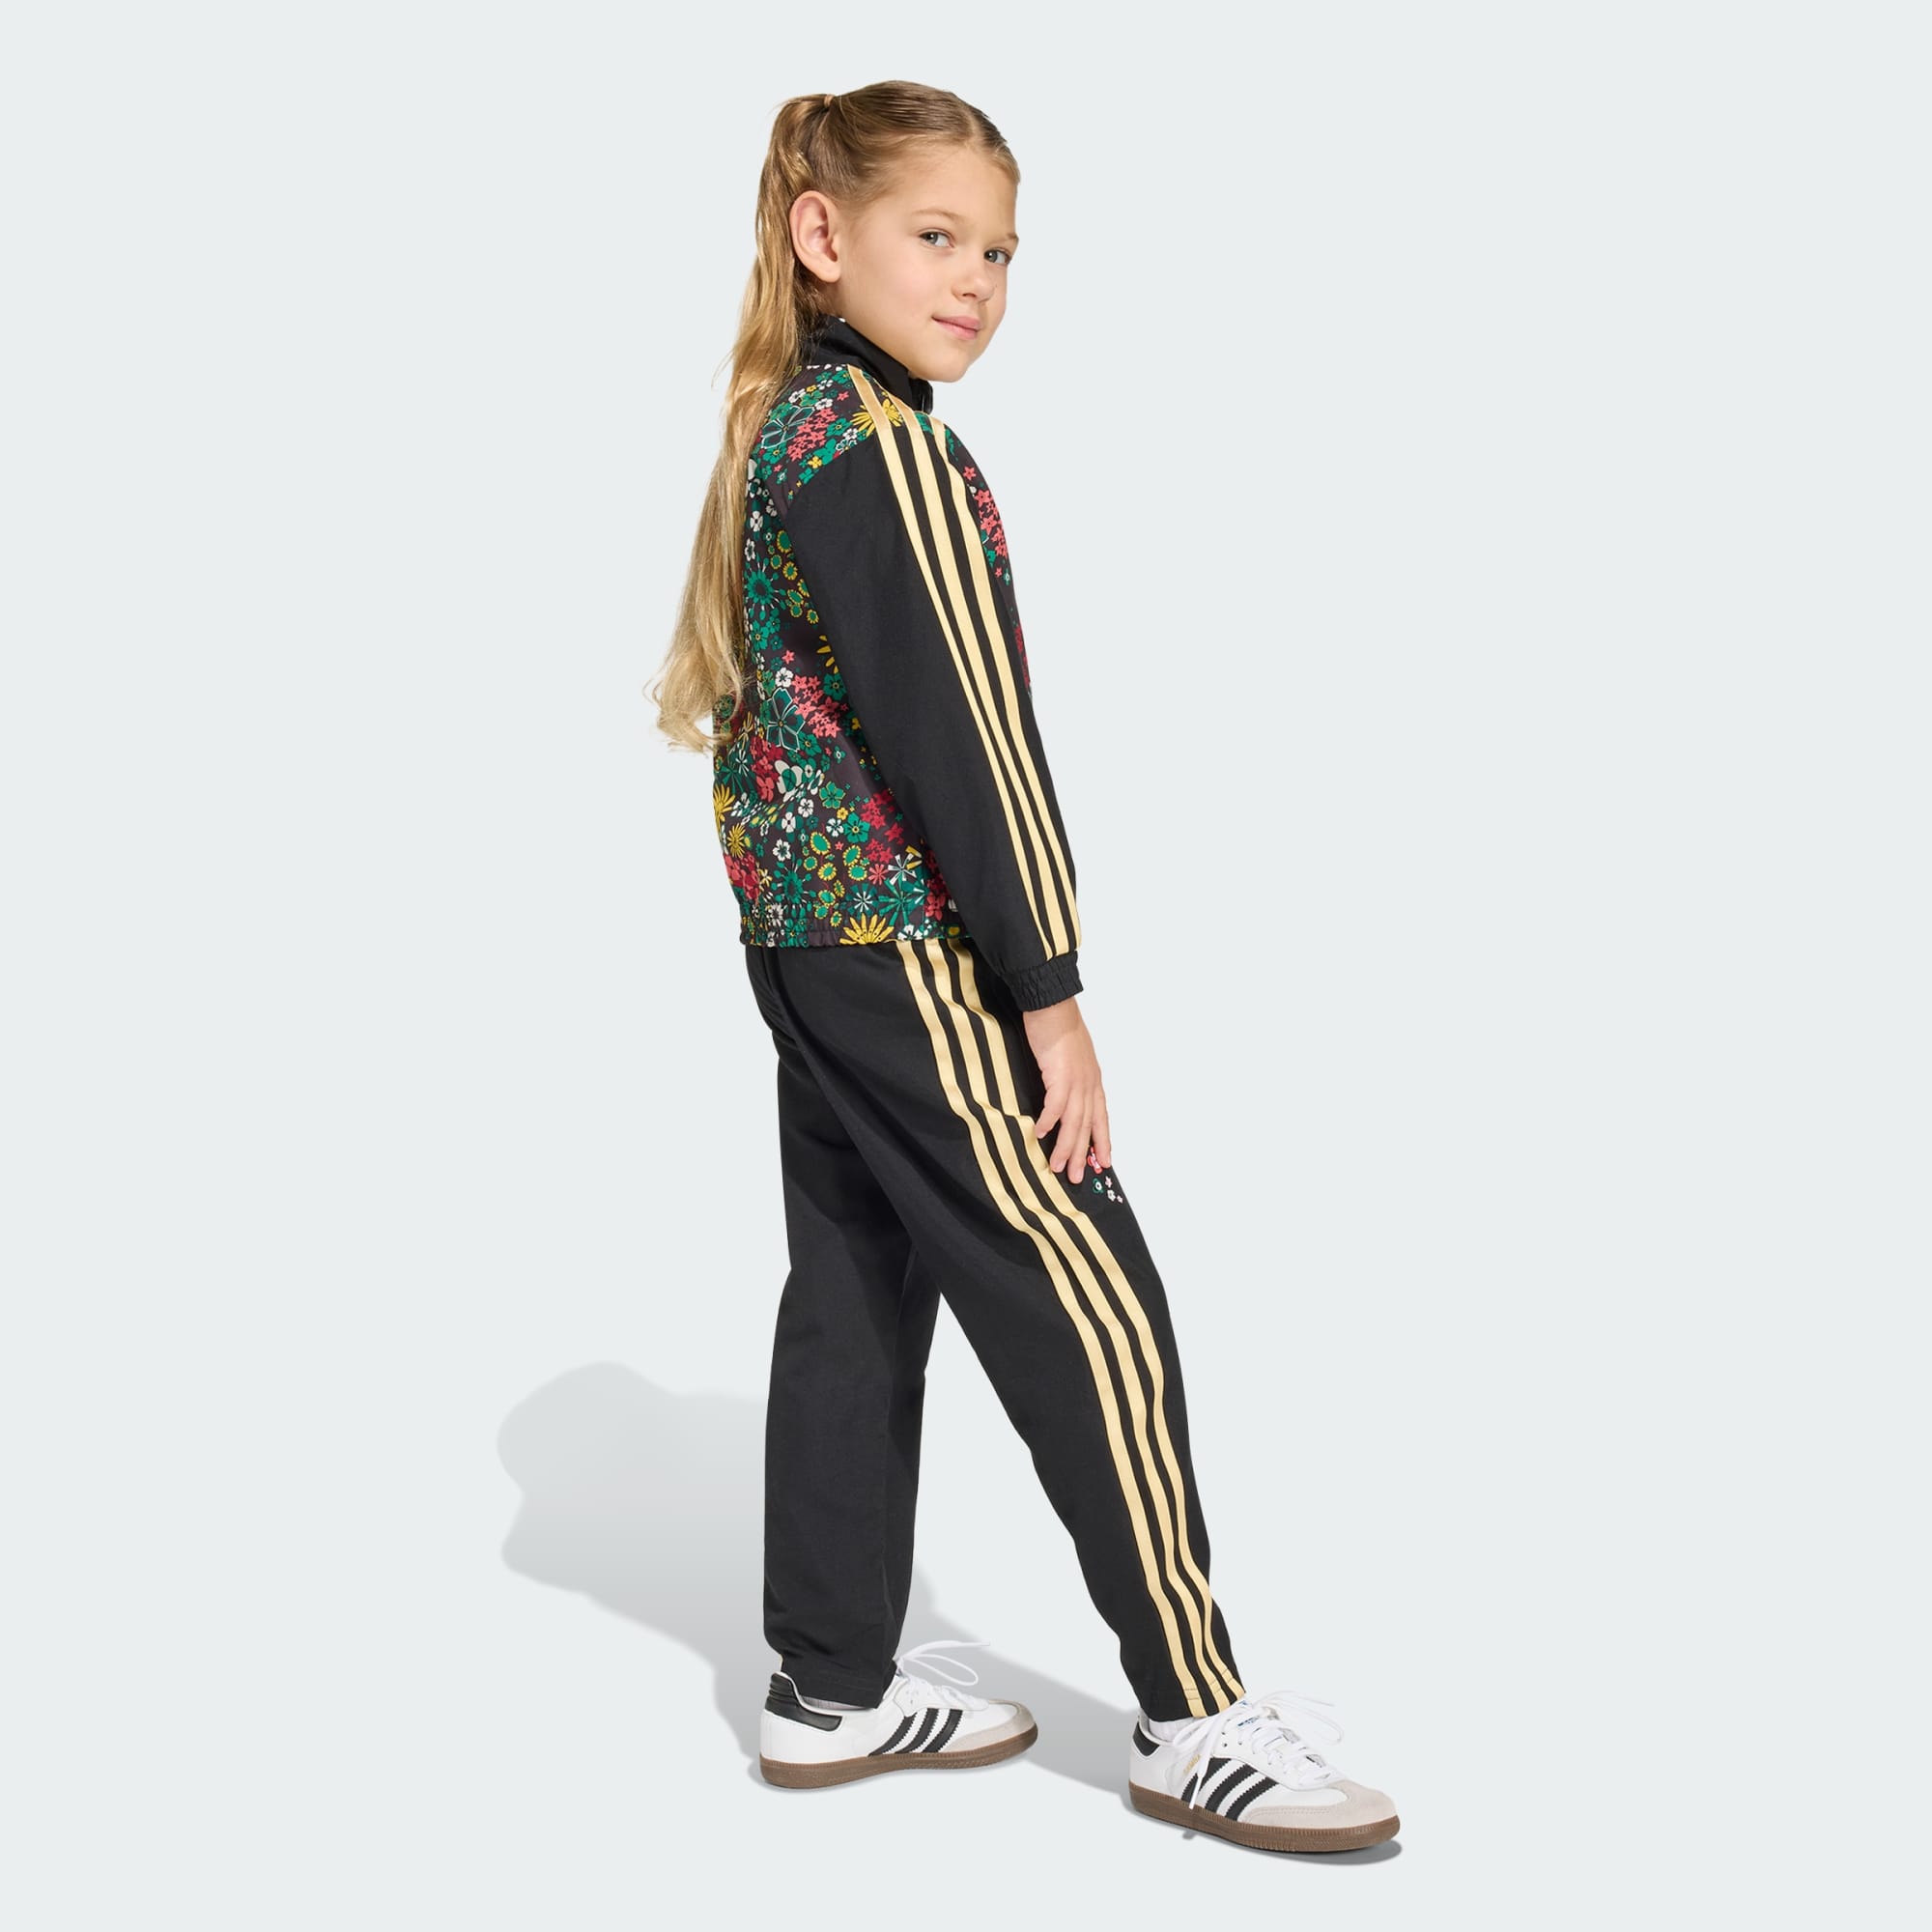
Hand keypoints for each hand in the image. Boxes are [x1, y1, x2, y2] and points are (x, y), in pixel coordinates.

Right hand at [1021, 996, 1112, 1183]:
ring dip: (1066, 1146)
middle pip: (1088, 1125)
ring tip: (1058, 1166)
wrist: (1053, 1005)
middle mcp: (1089, 1083)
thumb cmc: (1059, 1027)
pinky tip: (1041, 1133)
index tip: (1105, 1162)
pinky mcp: (1060, 1074)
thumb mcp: (1070, 1057)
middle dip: (1083, 1154)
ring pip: (1074, 1121)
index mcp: (1092, 1080)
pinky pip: (1056, 1104)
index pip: (1101, 1117)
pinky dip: (1050, 1120)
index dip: (1103, 1140)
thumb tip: (1062, 1093)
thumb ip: (1070, 1076)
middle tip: (1077, 1177)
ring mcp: (1076, 1080)